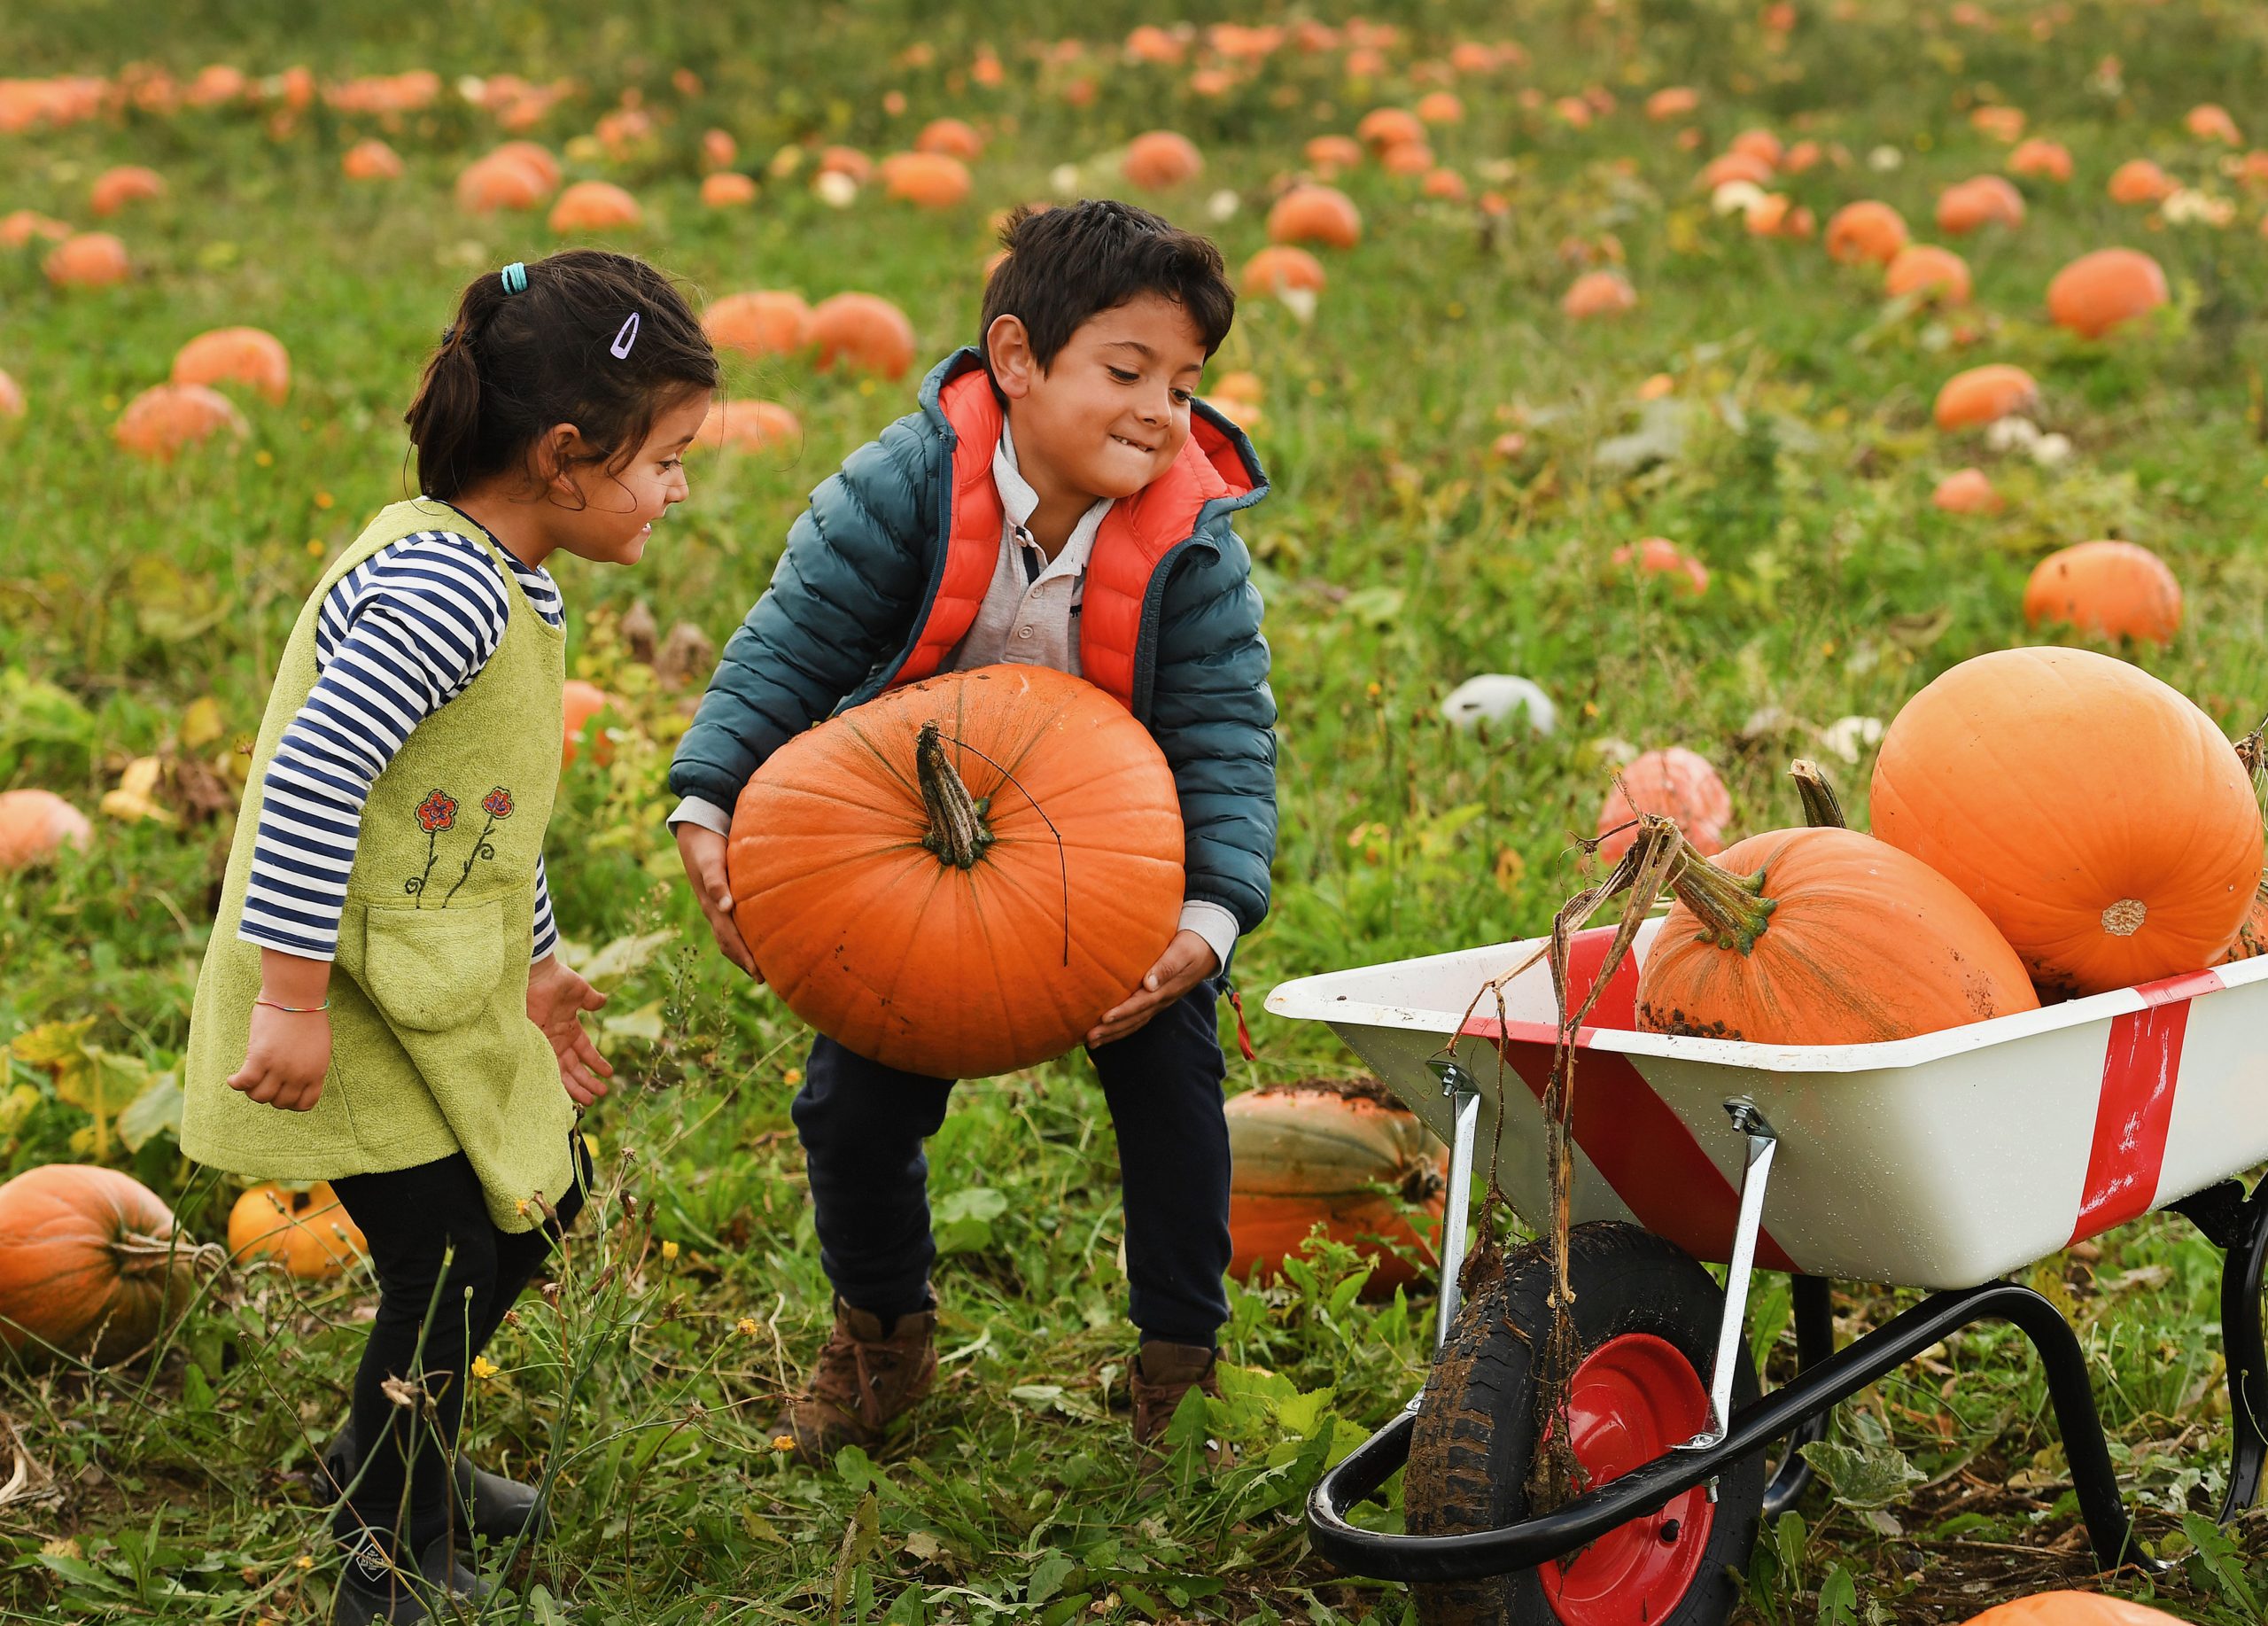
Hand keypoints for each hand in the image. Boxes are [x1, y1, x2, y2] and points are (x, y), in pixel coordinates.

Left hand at [529, 955, 613, 1105]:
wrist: (535, 975)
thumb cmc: (557, 980)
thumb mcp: (580, 991)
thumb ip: (592, 1000)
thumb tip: (603, 1002)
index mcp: (570, 1028)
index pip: (585, 1051)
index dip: (596, 1063)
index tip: (608, 1074)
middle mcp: (558, 1040)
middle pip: (575, 1067)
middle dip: (588, 1081)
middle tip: (600, 1094)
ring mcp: (546, 1044)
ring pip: (563, 1072)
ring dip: (577, 1087)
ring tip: (589, 1101)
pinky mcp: (535, 1046)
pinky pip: (546, 1068)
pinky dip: (555, 1081)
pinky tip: (564, 1094)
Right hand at [675, 822, 760, 979]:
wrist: (695, 832)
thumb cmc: (706, 846)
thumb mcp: (710, 862)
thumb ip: (717, 882)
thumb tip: (726, 906)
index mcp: (712, 906)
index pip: (730, 938)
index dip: (744, 956)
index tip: (759, 973)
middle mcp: (714, 910)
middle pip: (729, 943)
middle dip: (745, 962)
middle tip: (765, 980)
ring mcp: (716, 906)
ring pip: (730, 936)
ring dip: (744, 953)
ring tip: (761, 969)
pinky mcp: (722, 898)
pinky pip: (732, 924)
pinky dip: (743, 937)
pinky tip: (756, 940)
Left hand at [1085, 930, 1219, 1047]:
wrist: (1208, 948)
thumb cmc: (1192, 945)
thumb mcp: (1182, 952)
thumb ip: (1166, 967)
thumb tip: (1148, 984)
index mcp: (1166, 989)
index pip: (1141, 1004)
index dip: (1122, 1012)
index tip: (1103, 1019)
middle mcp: (1162, 1000)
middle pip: (1134, 1019)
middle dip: (1112, 1030)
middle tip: (1089, 1038)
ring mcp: (1160, 1002)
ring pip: (1135, 1022)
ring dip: (1114, 1033)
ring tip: (1092, 1042)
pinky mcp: (1157, 1000)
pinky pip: (1138, 1018)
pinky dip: (1123, 1027)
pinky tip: (1108, 1031)